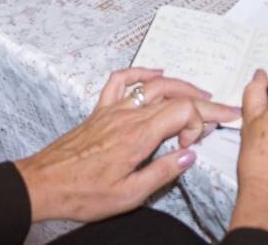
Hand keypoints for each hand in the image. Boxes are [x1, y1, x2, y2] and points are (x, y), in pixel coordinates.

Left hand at [15, 68, 234, 223]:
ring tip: (199, 95)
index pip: (183, 111)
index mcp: (138, 136)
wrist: (44, 185)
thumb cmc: (83, 194)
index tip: (192, 146)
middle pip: (174, 95)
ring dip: (181, 86)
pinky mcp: (100, 111)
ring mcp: (113, 109)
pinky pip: (122, 80)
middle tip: (223, 110)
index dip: (199, 123)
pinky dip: (141, 72)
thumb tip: (189, 155)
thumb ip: (163, 172)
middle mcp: (128, 115)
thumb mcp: (129, 195)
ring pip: (154, 85)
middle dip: (203, 101)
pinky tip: (155, 73)